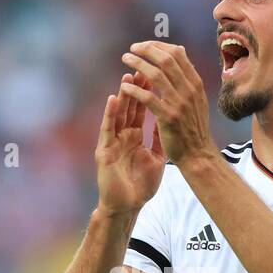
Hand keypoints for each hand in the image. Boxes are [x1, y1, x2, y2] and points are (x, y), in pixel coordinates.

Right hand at [94, 72, 165, 216]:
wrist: (127, 206)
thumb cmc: (140, 186)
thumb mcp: (155, 158)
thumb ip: (159, 138)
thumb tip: (168, 120)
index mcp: (134, 136)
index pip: (142, 108)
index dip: (149, 90)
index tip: (157, 72)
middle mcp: (122, 135)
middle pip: (130, 105)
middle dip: (137, 86)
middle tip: (143, 65)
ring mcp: (113, 142)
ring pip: (118, 113)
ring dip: (123, 94)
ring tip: (128, 75)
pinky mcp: (104, 151)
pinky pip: (108, 130)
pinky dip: (110, 114)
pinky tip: (113, 99)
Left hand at [119, 42, 213, 165]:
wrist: (198, 154)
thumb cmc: (193, 127)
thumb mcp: (197, 98)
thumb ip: (187, 76)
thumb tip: (179, 50)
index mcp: (195, 83)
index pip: (177, 54)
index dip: (158, 45)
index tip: (144, 45)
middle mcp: (189, 90)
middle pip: (166, 60)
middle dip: (146, 50)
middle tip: (132, 48)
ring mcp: (179, 103)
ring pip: (156, 75)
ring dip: (138, 64)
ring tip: (125, 60)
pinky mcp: (168, 117)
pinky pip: (148, 98)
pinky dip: (135, 89)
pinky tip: (125, 86)